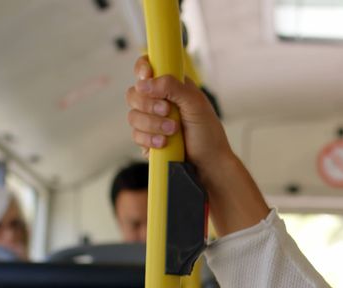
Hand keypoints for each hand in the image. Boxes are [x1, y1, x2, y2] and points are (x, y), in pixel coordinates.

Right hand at [125, 56, 231, 183]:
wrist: (209, 164)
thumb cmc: (208, 132)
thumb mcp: (196, 103)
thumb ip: (173, 87)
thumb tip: (145, 83)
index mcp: (171, 86)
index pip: (147, 68)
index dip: (142, 69)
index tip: (146, 77)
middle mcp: (158, 101)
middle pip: (134, 93)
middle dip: (149, 104)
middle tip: (168, 111)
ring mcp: (151, 121)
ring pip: (133, 116)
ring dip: (152, 124)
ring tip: (172, 131)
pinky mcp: (147, 139)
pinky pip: (136, 135)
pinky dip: (149, 139)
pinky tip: (164, 143)